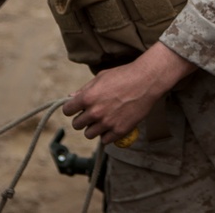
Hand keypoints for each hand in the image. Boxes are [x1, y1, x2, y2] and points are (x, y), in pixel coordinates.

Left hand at [62, 42, 195, 143]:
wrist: (147, 81)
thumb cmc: (124, 75)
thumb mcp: (101, 77)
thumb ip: (85, 90)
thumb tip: (71, 98)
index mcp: (88, 97)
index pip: (67, 111)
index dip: (72, 109)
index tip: (77, 108)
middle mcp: (95, 112)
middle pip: (77, 125)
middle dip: (83, 119)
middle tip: (93, 113)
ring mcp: (107, 123)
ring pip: (89, 134)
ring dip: (94, 128)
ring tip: (103, 119)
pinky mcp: (119, 130)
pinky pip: (104, 140)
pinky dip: (107, 134)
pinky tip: (112, 125)